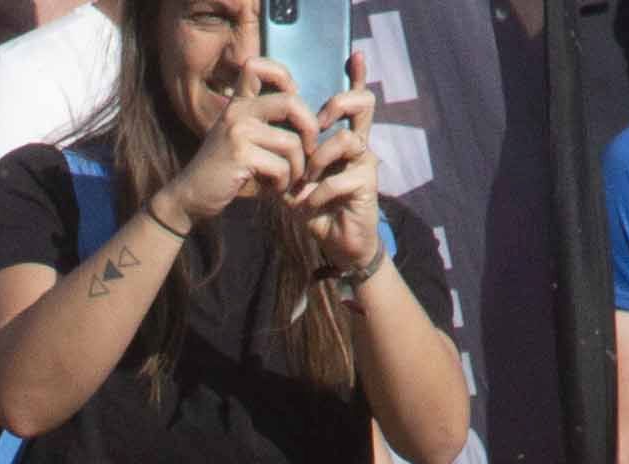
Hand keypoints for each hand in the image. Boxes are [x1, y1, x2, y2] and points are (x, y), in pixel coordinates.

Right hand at [165, 57, 311, 231]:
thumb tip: (314, 119)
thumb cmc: (226, 172)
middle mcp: (237, 111)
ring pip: (292, 142)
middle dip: (311, 129)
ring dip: (297, 168)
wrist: (191, 197)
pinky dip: (283, 184)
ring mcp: (237, 131)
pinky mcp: (240, 154)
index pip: (258, 66)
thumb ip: (268, 124)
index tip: (291, 107)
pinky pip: (282, 167)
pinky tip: (273, 190)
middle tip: (310, 150)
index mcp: (238, 103)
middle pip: (291, 102)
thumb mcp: (244, 140)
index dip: (285, 78)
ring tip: (287, 180)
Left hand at [290, 50, 384, 279]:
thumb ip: (286, 159)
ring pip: (347, 139)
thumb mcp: (295, 180)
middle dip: (339, 103)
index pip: (354, 102)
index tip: (354, 54)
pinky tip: (308, 205)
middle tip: (317, 122)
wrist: (338, 244)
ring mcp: (366, 163)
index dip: (357, 76)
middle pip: (364, 102)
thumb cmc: (317, 209)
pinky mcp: (367, 185)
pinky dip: (318, 193)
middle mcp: (359, 145)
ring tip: (304, 182)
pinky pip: (340, 178)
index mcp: (342, 138)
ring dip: (318, 160)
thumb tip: (262, 139)